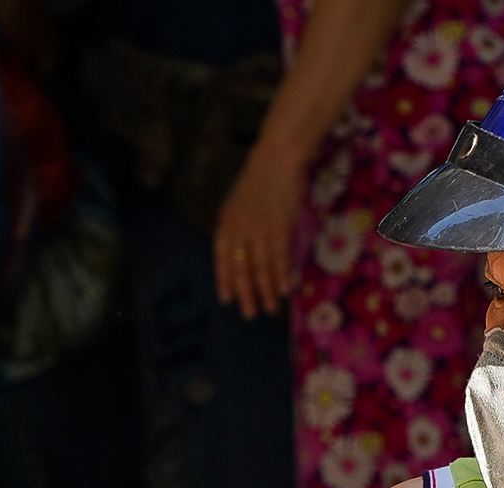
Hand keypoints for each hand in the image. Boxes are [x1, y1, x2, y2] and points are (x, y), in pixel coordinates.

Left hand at [213, 147, 307, 319]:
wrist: (277, 158)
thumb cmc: (260, 178)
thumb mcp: (239, 202)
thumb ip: (239, 226)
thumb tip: (241, 251)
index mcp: (226, 221)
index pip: (221, 257)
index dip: (224, 279)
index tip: (226, 299)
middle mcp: (239, 227)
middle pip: (240, 267)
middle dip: (245, 293)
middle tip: (249, 314)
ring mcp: (259, 228)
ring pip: (260, 267)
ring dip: (264, 290)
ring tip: (269, 309)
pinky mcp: (279, 226)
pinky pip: (278, 257)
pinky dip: (280, 275)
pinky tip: (282, 290)